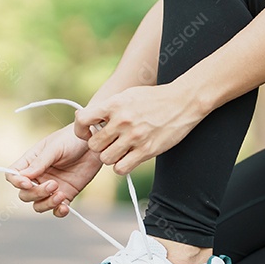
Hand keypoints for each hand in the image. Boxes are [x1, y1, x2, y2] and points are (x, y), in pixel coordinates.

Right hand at [6, 125, 102, 216]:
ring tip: (60, 195)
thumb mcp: (55, 147)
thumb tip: (23, 176)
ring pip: (38, 205)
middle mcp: (38, 176)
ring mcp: (51, 187)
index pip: (13, 176)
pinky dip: (58, 211)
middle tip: (53, 184)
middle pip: (25, 194)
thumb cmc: (72, 139)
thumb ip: (40, 162)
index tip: (28, 183)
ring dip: (46, 204)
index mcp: (31, 162)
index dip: (16, 182)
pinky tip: (65, 207)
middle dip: (36, 193)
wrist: (94, 144)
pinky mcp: (66, 194)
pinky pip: (56, 209)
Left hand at [74, 83, 207, 174]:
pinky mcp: (146, 150)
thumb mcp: (127, 95)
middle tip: (108, 143)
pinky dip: (121, 166)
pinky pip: (121, 168)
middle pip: (93, 145)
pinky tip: (128, 158)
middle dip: (99, 146)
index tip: (89, 133)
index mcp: (115, 105)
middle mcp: (122, 121)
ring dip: (110, 157)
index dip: (81, 130)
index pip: (82, 120)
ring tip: (120, 150)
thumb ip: (107, 108)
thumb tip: (85, 117)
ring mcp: (134, 137)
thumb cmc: (154, 98)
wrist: (183, 102)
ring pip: (105, 159)